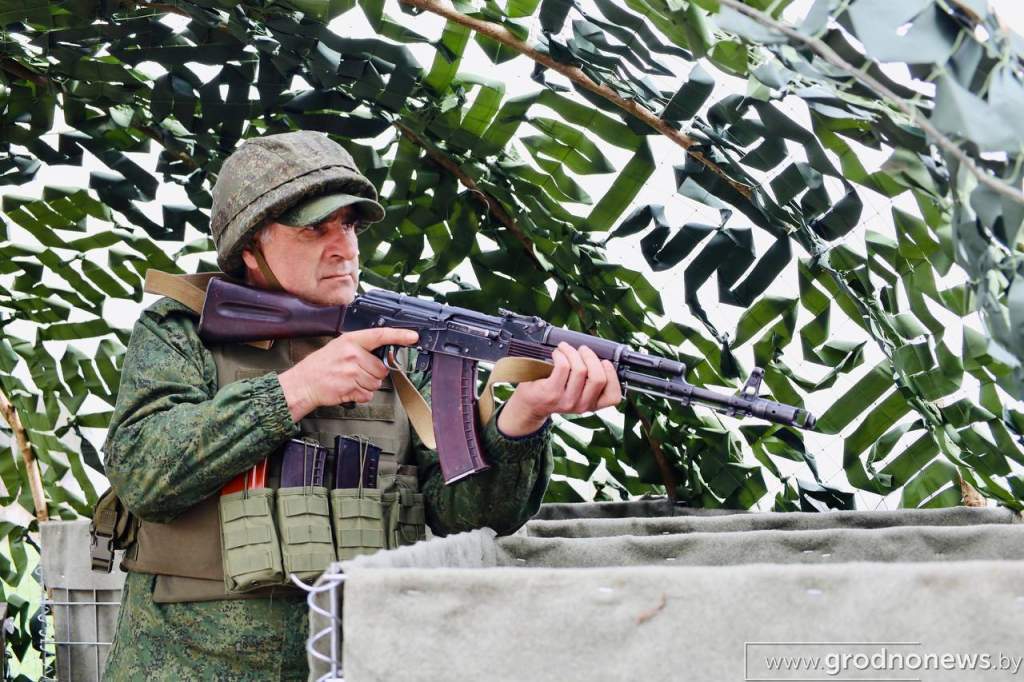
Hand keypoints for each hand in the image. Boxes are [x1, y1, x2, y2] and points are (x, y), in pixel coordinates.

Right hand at [278, 327, 418, 421]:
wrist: (303, 383)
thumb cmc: (320, 366)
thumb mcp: (339, 347)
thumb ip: (360, 348)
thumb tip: (383, 353)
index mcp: (351, 341)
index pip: (380, 335)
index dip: (399, 335)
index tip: (413, 336)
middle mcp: (352, 354)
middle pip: (381, 368)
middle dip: (374, 373)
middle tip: (357, 372)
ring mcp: (351, 372)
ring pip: (376, 383)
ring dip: (367, 386)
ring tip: (350, 381)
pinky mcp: (350, 388)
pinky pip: (368, 395)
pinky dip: (360, 396)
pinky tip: (348, 389)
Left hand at [498, 342, 622, 436]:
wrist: (529, 405)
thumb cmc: (555, 392)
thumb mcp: (578, 392)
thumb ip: (590, 380)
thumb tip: (597, 354)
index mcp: (592, 405)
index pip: (613, 396)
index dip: (612, 375)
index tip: (604, 361)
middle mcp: (581, 406)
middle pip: (598, 378)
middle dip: (591, 357)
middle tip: (582, 349)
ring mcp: (566, 401)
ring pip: (580, 370)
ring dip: (573, 352)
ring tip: (565, 348)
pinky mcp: (551, 392)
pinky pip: (563, 366)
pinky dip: (561, 355)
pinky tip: (556, 354)